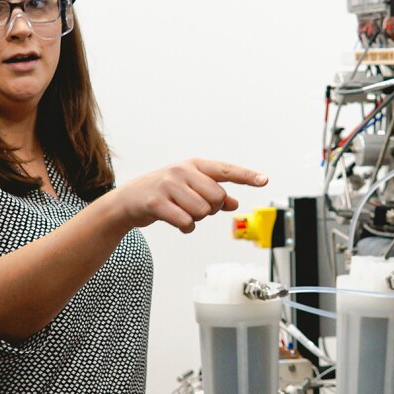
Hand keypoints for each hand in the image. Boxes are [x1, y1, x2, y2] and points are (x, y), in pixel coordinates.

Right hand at [109, 159, 267, 233]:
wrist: (128, 199)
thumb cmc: (164, 192)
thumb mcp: (188, 187)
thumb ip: (212, 193)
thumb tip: (234, 203)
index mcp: (193, 165)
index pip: (225, 170)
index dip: (246, 175)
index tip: (264, 180)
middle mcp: (182, 171)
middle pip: (217, 197)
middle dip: (211, 209)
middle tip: (195, 207)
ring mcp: (168, 186)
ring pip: (202, 212)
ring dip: (196, 219)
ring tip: (182, 212)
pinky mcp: (157, 203)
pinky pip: (186, 222)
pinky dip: (186, 228)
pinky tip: (178, 223)